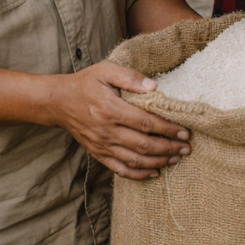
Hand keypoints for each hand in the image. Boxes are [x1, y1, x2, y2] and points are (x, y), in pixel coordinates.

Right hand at [45, 61, 191, 179]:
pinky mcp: (97, 153)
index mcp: (111, 109)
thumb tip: (154, 86)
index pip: (145, 122)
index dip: (167, 129)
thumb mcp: (106, 70)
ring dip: (158, 162)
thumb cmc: (85, 83)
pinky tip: (154, 172)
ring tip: (176, 159)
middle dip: (168, 148)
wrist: (58, 102)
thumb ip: (130, 77)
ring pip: (134, 160)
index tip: (184, 132)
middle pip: (143, 145)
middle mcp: (107, 131)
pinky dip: (138, 174)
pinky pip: (119, 169)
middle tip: (186, 148)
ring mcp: (102, 145)